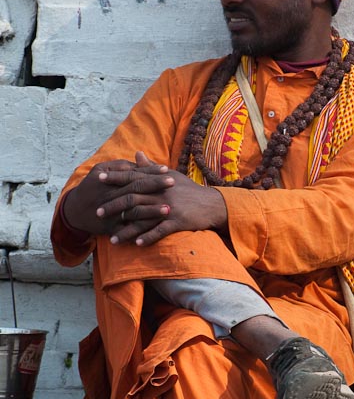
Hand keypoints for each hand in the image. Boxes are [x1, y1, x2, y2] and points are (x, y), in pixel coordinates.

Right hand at [63, 154, 169, 234]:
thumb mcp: (100, 171)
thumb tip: (139, 159)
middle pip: (136, 190)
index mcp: (109, 180)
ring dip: (151, 211)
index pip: (133, 174)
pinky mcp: (111, 228)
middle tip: (173, 183)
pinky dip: (141, 231)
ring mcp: (111, 213)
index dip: (150, 172)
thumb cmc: (91, 187)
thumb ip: (120, 165)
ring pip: (133, 212)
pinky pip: (128, 230)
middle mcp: (110, 196)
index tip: (166, 169)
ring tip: (169, 209)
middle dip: (155, 186)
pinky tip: (155, 230)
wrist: (74, 211)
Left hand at [95, 151, 227, 245]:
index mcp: (158, 181)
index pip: (132, 176)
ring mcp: (169, 207)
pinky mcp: (178, 221)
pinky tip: (136, 244)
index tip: (97, 178)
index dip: (114, 177)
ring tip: (112, 239)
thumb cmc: (189, 190)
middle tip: (98, 213)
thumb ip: (151, 167)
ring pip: (142, 218)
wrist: (212, 204)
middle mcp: (161, 192)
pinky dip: (148, 238)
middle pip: (132, 198)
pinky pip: (159, 231)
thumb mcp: (171, 175)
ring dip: (126, 230)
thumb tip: (137, 153)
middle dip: (113, 206)